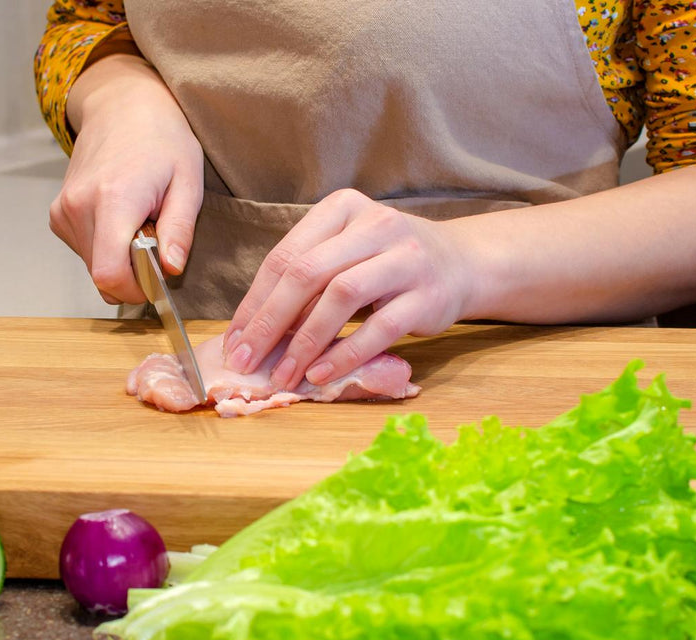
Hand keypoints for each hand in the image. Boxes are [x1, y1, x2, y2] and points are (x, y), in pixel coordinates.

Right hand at [49, 54, 204, 303]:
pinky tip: (120, 218)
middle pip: (101, 276)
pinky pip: (84, 250)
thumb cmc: (161, 138)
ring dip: (119, 258)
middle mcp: (78, 207)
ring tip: (138, 222)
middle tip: (155, 239)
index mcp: (113, 200)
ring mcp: (63, 210)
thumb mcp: (188, 181)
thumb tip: (171, 269)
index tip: (157, 280)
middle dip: (133, 272)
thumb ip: (179, 229)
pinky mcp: (58, 214)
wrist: (122, 105)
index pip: (109, 275)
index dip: (135, 291)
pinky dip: (106, 246)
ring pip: (93, 266)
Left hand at [222, 189, 472, 389]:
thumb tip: (253, 332)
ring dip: (306, 341)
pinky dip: (345, 353)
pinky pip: (379, 328)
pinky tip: (321, 374)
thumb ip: (307, 280)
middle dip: (270, 322)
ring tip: (284, 374)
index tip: (234, 340)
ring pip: (341, 296)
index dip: (254, 302)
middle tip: (248, 360)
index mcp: (342, 209)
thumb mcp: (346, 254)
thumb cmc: (387, 264)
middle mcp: (374, 225)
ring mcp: (405, 257)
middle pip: (307, 273)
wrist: (461, 264)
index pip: (285, 256)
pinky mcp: (427, 294)